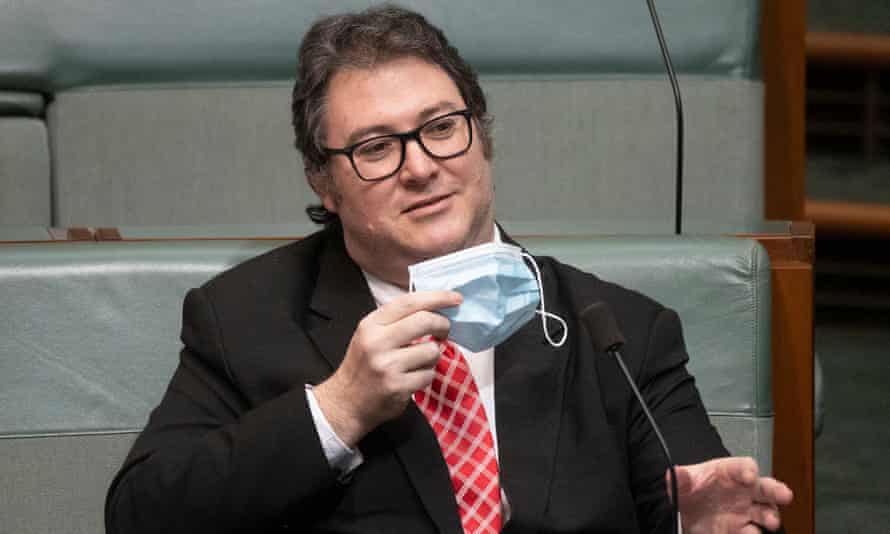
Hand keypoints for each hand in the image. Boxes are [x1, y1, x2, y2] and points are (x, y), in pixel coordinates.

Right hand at [313, 290, 461, 446]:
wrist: (346, 402)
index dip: (437, 297)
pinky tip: (413, 378)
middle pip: (425, 321)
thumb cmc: (363, 366)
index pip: (409, 302)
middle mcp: (377, 342)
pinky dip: (427, 376)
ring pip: (432, 350)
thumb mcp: (371, 335)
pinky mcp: (397, 386)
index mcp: (371, 324)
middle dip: (443, 325)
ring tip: (420, 361)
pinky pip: (429, 374)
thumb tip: (435, 307)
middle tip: (445, 331)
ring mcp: (387, 365)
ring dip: (433, 356)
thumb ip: (397, 320)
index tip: (455, 298)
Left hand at [672, 457, 792, 533]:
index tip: (749, 475)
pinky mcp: (742, 529)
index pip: (743, 466)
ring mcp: (745, 511)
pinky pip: (753, 532)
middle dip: (776, 490)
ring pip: (766, 512)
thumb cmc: (689, 488)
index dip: (747, 469)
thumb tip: (674, 474)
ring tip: (770, 522)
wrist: (685, 510)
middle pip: (765, 488)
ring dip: (771, 517)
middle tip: (784, 494)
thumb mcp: (680, 481)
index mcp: (728, 473)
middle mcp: (743, 491)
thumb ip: (679, 478)